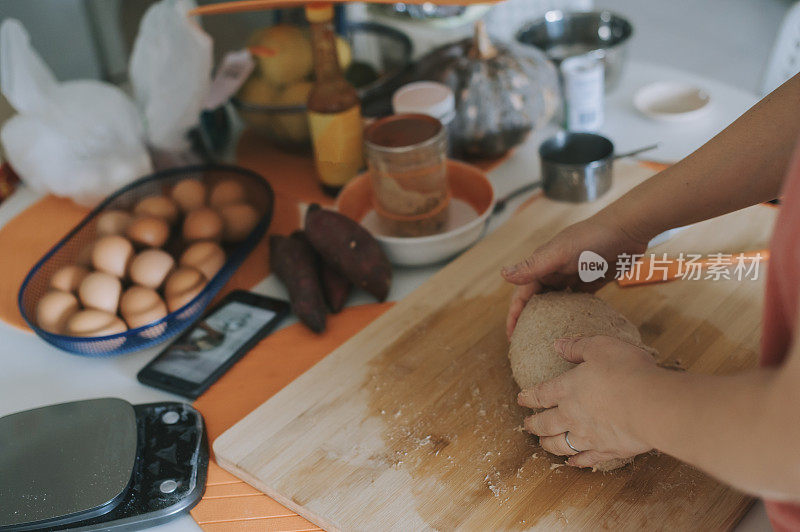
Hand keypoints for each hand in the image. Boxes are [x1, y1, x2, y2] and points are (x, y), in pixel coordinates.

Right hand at [501, 213, 647, 337]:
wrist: (628, 230)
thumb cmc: (591, 238)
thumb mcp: (559, 253)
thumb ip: (533, 266)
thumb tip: (503, 275)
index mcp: (542, 265)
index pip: (523, 295)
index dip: (515, 315)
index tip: (511, 336)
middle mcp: (554, 272)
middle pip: (537, 301)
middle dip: (529, 320)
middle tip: (527, 344)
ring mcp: (572, 277)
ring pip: (556, 303)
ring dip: (550, 319)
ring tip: (547, 340)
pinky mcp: (590, 282)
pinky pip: (576, 302)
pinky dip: (571, 313)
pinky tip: (573, 327)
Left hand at [518, 335, 656, 467]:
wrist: (650, 405)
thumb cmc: (626, 371)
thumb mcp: (600, 347)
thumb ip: (578, 347)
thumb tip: (558, 345)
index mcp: (567, 389)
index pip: (540, 394)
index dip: (529, 397)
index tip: (521, 400)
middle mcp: (572, 415)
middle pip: (545, 424)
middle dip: (533, 425)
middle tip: (527, 425)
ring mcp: (588, 436)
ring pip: (560, 445)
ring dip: (549, 445)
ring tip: (543, 444)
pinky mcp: (607, 451)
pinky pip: (587, 459)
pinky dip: (577, 461)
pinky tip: (573, 462)